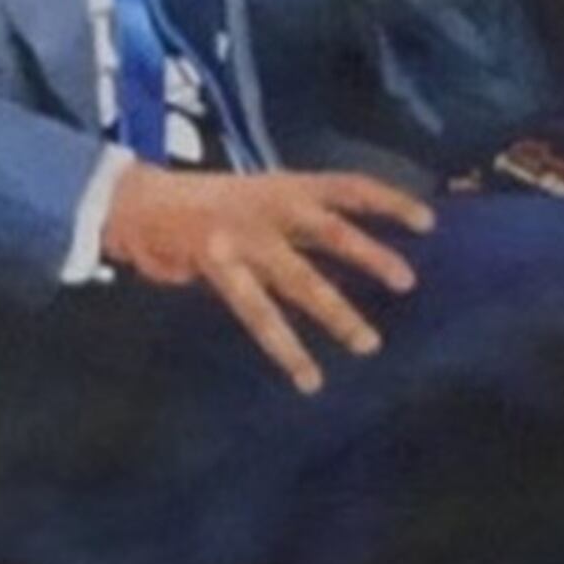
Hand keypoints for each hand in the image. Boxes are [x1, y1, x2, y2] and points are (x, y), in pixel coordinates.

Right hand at [103, 165, 435, 392]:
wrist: (136, 202)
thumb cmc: (206, 206)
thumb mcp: (258, 196)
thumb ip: (298, 219)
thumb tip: (352, 247)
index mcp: (285, 187)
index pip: (349, 187)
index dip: (389, 201)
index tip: (428, 222)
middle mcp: (270, 208)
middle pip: (330, 231)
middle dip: (370, 256)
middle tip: (408, 282)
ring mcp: (244, 238)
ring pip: (300, 280)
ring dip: (336, 313)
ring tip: (368, 344)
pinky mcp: (218, 268)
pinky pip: (258, 314)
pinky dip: (286, 348)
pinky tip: (308, 377)